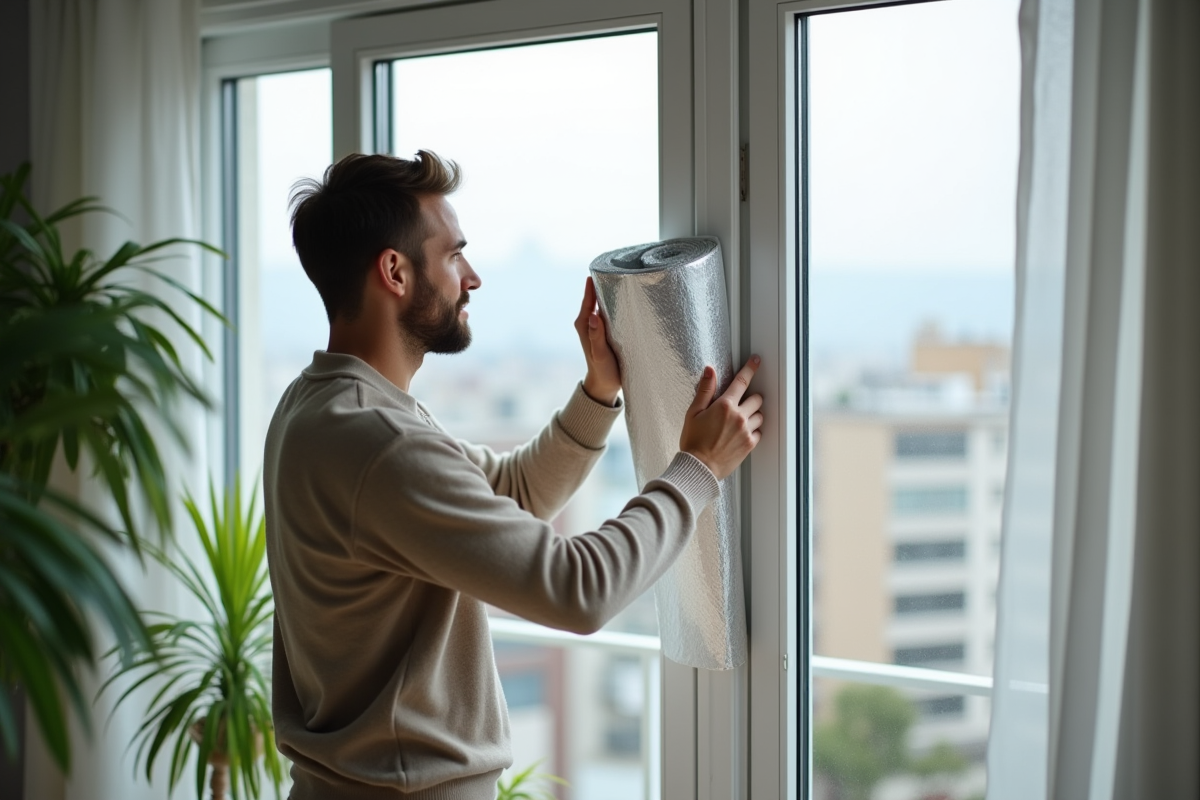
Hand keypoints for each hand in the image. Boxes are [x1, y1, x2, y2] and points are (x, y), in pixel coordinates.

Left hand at [575, 277, 621, 405]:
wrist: (604, 385)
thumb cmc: (602, 370)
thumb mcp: (599, 355)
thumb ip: (596, 336)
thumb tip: (593, 315)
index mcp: (584, 324)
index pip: (588, 297)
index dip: (594, 282)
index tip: (604, 268)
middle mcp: (588, 322)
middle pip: (596, 296)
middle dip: (605, 284)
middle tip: (621, 270)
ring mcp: (597, 325)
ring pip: (604, 303)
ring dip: (613, 293)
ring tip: (628, 280)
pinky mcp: (605, 330)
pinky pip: (610, 312)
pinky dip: (617, 304)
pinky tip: (629, 299)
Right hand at [679, 356, 763, 480]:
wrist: (699, 468)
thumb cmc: (693, 441)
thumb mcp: (693, 412)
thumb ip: (705, 390)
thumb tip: (710, 371)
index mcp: (725, 406)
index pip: (742, 381)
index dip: (750, 369)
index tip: (756, 361)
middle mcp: (739, 417)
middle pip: (757, 398)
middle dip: (751, 397)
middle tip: (741, 402)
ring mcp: (746, 431)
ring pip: (760, 415)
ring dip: (754, 414)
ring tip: (740, 419)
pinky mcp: (749, 444)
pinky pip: (759, 431)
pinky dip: (753, 429)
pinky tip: (741, 432)